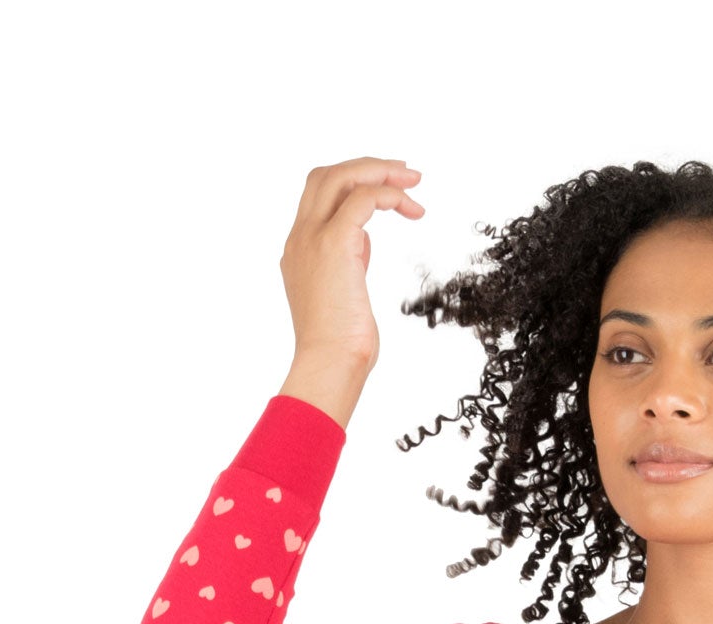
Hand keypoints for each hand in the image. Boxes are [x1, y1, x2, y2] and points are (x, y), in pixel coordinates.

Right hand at [280, 156, 425, 413]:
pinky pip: (363, 198)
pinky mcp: (335, 244)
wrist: (329, 366)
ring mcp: (314, 238)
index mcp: (299, 249)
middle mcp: (301, 237)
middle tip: (406, 174)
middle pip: (326, 176)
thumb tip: (363, 241)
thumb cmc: (339, 346)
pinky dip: (389, 195)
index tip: (387, 191)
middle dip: (368, 167)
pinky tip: (411, 209)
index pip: (319, 197)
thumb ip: (348, 261)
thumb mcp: (343, 293)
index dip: (352, 185)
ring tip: (413, 181)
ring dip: (381, 172)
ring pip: (341, 177)